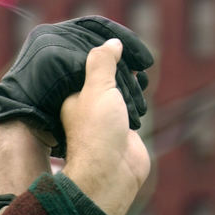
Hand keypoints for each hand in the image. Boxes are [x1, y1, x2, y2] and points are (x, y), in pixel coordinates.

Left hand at [61, 38, 150, 214]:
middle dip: (118, 65)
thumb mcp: (97, 88)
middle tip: (130, 53)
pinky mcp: (124, 126)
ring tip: (138, 67)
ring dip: (130, 80)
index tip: (113, 42)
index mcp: (72, 95)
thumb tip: (112, 42)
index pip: (85, 65)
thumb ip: (103, 62)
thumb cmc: (98, 132)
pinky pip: (131, 102)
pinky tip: (142, 84)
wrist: (113, 172)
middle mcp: (88, 104)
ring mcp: (106, 116)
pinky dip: (138, 93)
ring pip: (119, 87)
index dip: (99, 52)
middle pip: (104, 74)